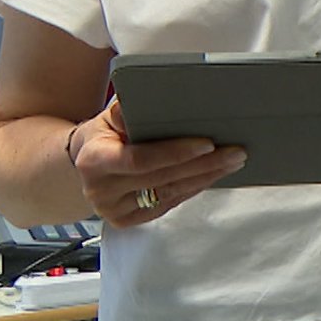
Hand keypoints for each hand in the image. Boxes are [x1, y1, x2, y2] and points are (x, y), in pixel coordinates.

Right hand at [74, 99, 247, 227]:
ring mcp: (113, 210)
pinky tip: (213, 174)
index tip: (207, 143)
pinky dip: (194, 188)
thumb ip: (127, 110)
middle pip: (162, 178)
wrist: (85, 164)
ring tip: (233, 161)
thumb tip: (152, 100)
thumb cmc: (105, 134)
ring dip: (206, 177)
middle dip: (204, 164)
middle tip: (235, 151)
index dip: (175, 153)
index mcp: (94, 160)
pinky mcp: (127, 220)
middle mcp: (101, 190)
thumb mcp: (108, 117)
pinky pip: (169, 203)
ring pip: (170, 193)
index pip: (140, 160)